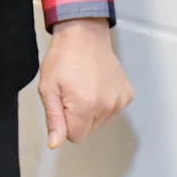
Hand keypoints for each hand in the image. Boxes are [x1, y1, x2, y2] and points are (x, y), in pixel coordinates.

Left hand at [37, 18, 133, 147]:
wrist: (84, 34)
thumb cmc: (62, 58)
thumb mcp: (48, 87)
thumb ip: (53, 118)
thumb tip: (55, 143)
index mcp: (86, 106)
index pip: (75, 137)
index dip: (65, 123)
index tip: (63, 103)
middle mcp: (107, 106)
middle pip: (89, 130)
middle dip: (79, 117)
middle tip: (72, 92)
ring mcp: (120, 100)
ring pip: (100, 121)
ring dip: (92, 110)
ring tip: (84, 85)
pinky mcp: (128, 94)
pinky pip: (112, 110)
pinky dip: (104, 102)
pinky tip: (97, 84)